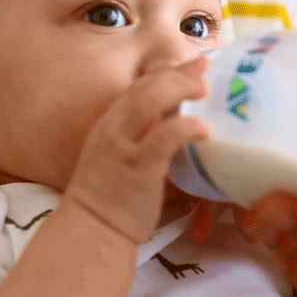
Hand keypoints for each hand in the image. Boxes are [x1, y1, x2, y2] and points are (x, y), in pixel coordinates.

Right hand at [64, 57, 210, 243]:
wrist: (91, 231)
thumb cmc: (110, 199)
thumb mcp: (118, 158)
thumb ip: (138, 138)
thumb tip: (169, 122)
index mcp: (108, 126)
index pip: (135, 88)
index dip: (162, 72)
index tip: (185, 65)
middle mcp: (112, 130)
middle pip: (144, 86)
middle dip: (175, 72)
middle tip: (202, 68)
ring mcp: (123, 148)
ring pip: (149, 101)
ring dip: (179, 87)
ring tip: (203, 89)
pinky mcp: (139, 169)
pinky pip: (164, 138)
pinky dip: (186, 127)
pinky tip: (204, 129)